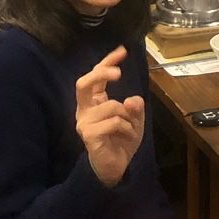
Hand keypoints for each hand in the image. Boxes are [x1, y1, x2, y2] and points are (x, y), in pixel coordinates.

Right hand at [75, 46, 145, 188]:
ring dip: (128, 116)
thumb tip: (131, 99)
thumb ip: (135, 107)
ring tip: (130, 129)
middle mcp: (84, 110)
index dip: (107, 62)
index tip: (122, 50)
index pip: (95, 76)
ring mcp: (84, 122)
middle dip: (101, 73)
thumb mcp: (135, 119)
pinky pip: (113, 122)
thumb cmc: (122, 140)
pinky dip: (126, 127)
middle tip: (118, 73)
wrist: (117, 168)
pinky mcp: (88, 135)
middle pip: (83, 83)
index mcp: (93, 102)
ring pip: (111, 105)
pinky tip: (125, 136)